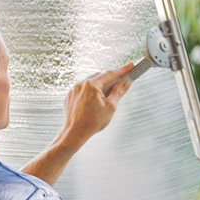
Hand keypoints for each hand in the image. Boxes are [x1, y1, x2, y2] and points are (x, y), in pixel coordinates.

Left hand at [20, 62, 133, 185]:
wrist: (74, 133)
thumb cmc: (91, 122)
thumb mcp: (110, 107)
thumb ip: (118, 92)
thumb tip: (125, 84)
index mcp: (91, 85)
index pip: (110, 74)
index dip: (122, 70)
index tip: (130, 65)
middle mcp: (80, 85)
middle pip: (99, 76)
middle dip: (110, 78)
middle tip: (120, 82)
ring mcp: (73, 90)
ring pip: (90, 82)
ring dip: (99, 85)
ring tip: (106, 95)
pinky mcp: (69, 97)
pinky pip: (82, 90)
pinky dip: (90, 91)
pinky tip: (94, 101)